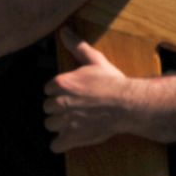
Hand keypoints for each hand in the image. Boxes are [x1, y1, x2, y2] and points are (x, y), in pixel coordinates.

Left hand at [43, 29, 137, 151]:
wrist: (128, 104)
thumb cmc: (112, 82)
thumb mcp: (94, 60)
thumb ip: (76, 46)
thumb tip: (63, 30)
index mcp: (61, 83)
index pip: (48, 90)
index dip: (60, 91)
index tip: (73, 93)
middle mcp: (59, 102)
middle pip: (48, 108)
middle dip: (59, 108)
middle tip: (76, 107)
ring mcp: (65, 122)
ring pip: (50, 125)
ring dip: (60, 125)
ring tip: (75, 121)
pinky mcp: (72, 138)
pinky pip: (55, 145)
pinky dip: (62, 144)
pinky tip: (71, 138)